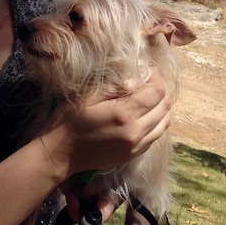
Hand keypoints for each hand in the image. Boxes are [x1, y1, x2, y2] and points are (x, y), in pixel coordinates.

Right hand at [38, 68, 170, 180]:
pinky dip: (157, 123)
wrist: (60, 154)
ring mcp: (136, 146)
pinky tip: (147, 115)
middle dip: (163, 89)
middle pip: (165, 107)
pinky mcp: (133, 155)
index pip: (157, 92)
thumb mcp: (89, 96)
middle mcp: (135, 131)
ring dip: (163, 107)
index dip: (157, 77)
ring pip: (164, 124)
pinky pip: (155, 137)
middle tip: (153, 80)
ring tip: (153, 96)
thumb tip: (136, 79)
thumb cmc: (70, 120)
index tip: (150, 69)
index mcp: (125, 114)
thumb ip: (115, 87)